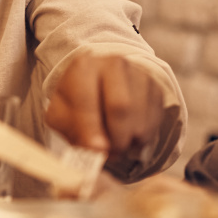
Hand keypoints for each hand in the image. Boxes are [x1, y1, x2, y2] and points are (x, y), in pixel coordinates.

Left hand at [46, 54, 163, 160]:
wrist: (99, 88)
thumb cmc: (76, 103)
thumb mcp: (62, 115)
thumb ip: (73, 131)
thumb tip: (98, 149)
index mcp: (83, 67)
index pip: (86, 99)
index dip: (90, 128)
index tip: (95, 150)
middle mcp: (113, 64)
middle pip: (121, 106)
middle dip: (115, 139)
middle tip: (110, 154)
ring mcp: (138, 74)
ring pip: (140, 118)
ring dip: (129, 141)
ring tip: (116, 145)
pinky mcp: (155, 88)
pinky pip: (154, 121)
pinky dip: (142, 138)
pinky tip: (129, 136)